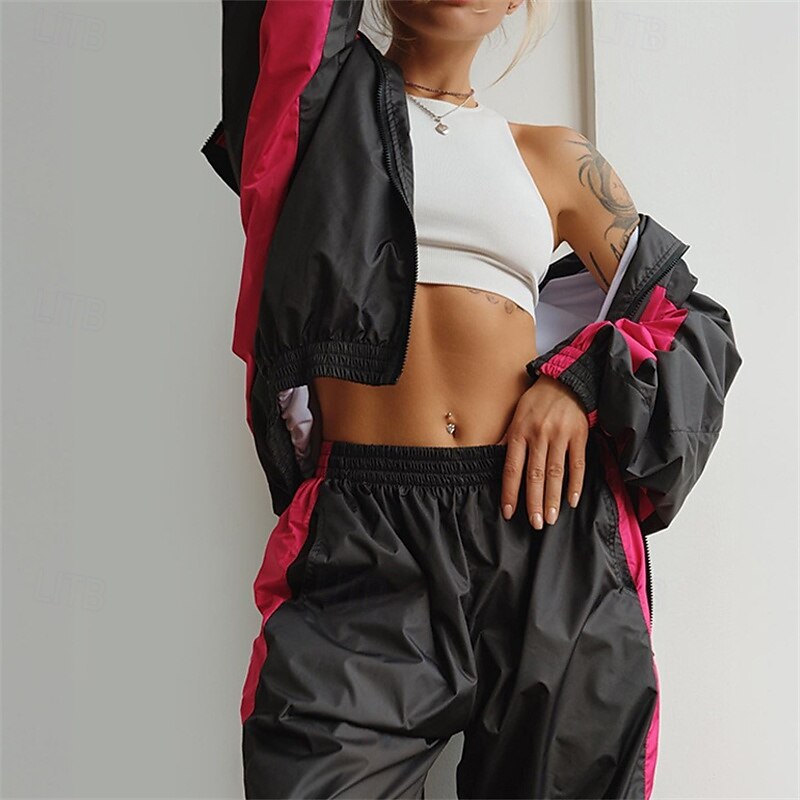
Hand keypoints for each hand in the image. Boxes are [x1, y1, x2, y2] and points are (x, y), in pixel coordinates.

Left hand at [496, 374, 588, 529]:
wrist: (564, 381)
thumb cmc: (536, 403)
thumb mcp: (515, 417)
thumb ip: (505, 440)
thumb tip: (487, 458)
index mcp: (519, 432)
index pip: (512, 468)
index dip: (510, 492)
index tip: (508, 512)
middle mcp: (538, 435)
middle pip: (535, 474)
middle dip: (534, 501)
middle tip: (535, 523)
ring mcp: (560, 436)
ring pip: (556, 472)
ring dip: (553, 498)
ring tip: (551, 518)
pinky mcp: (578, 435)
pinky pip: (577, 463)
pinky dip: (575, 483)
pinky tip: (571, 500)